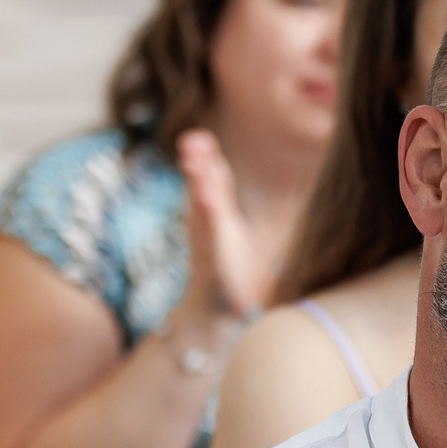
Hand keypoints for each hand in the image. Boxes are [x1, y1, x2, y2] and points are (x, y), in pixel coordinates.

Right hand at [175, 130, 275, 319]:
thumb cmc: (230, 274)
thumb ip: (237, 222)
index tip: (200, 137)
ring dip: (197, 180)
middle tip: (192, 139)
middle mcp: (207, 223)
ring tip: (194, 159)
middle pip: (201, 186)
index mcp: (217, 216)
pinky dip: (206, 211)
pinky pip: (209, 230)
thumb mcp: (233, 237)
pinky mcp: (212, 255)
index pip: (212, 181)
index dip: (207, 158)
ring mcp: (208, 238)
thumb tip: (254, 201)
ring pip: (201, 203)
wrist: (216, 310)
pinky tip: (205, 197)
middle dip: (196, 161)